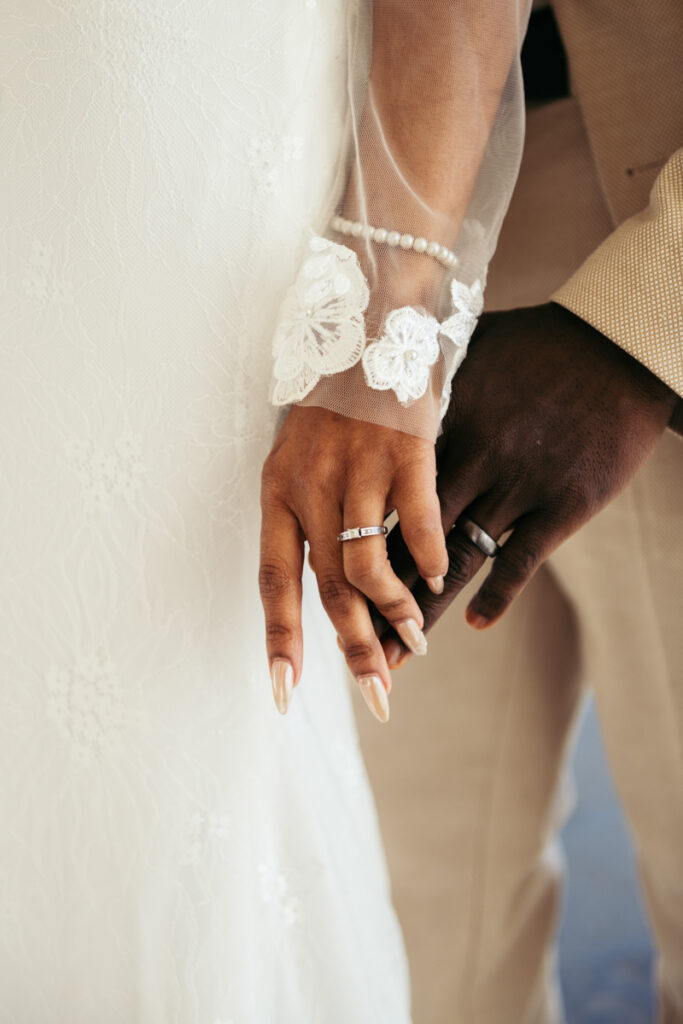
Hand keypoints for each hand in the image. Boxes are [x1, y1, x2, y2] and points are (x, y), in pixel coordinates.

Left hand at [259, 406, 448, 720]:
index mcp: (277, 491)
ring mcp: (358, 467)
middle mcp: (311, 484)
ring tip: (415, 635)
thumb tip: (330, 587)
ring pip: (370, 564)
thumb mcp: (299, 458)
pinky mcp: (407, 449)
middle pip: (330, 586)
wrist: (365, 326)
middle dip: (355, 648)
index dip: (281, 637)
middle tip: (378, 694)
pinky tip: (436, 575)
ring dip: (396, 610)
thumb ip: (310, 518)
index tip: (285, 691)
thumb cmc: (330, 404)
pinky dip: (429, 556)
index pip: (274, 580)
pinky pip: (420, 519)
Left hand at [377, 303, 676, 666]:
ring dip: (423, 611)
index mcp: (432, 428)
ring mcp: (513, 485)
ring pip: (453, 561)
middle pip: (406, 541)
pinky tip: (475, 622)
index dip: (350, 545)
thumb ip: (421, 395)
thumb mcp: (464, 358)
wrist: (613, 345)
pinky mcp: (560, 504)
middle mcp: (466, 460)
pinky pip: (519, 561)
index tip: (325, 584)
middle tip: (351, 640)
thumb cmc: (535, 345)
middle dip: (374, 598)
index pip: (377, 500)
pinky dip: (497, 595)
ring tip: (399, 653)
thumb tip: (382, 404)